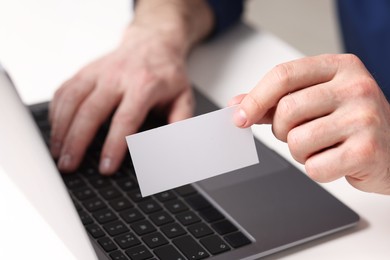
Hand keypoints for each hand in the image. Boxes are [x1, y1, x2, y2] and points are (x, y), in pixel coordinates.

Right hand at [49, 25, 193, 174]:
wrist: (153, 42)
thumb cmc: (167, 75)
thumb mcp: (184, 99)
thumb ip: (179, 125)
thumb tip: (174, 151)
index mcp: (145, 85)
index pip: (125, 119)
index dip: (114, 145)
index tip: (106, 167)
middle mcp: (118, 77)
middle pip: (91, 111)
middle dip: (77, 142)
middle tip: (70, 166)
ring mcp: (98, 72)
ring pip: (72, 100)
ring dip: (61, 129)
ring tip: (57, 154)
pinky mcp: (85, 71)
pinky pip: (64, 91)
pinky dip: (56, 112)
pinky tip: (56, 130)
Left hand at [230, 54, 389, 193]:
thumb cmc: (351, 122)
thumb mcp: (317, 100)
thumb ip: (276, 100)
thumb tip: (237, 106)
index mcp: (339, 67)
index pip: (284, 75)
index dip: (255, 98)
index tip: (239, 117)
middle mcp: (355, 87)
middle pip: (286, 110)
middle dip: (282, 130)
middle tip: (300, 132)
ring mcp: (364, 118)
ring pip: (296, 141)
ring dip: (300, 151)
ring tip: (323, 146)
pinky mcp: (367, 151)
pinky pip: (314, 167)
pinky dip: (317, 169)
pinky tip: (336, 160)